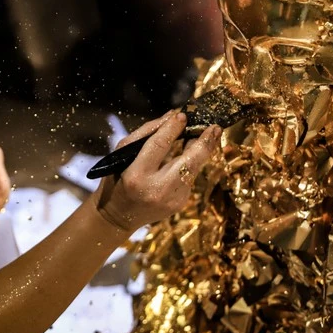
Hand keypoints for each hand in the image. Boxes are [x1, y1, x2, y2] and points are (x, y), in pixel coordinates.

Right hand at [93, 111, 221, 231]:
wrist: (118, 217)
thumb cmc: (116, 180)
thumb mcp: (122, 154)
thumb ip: (145, 133)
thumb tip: (171, 117)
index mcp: (137, 174)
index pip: (160, 145)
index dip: (173, 128)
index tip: (183, 115)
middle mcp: (156, 189)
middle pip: (189, 160)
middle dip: (205, 142)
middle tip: (215, 127)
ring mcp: (171, 199)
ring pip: (194, 168)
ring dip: (201, 151)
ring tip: (208, 136)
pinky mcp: (180, 204)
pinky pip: (189, 178)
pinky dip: (189, 165)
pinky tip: (187, 158)